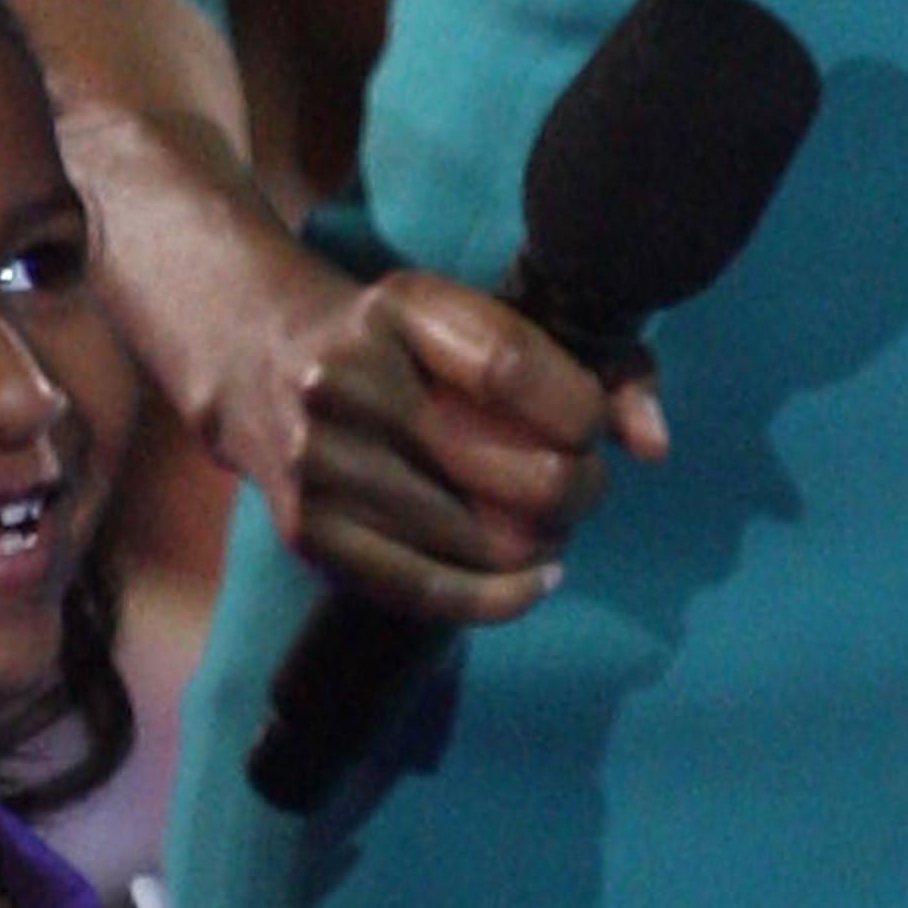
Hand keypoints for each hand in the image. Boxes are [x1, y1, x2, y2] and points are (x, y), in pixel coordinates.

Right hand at [214, 248, 662, 628]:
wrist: (254, 358)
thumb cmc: (400, 341)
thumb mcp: (478, 316)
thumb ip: (593, 362)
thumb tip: (653, 443)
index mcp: (398, 310)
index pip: (515, 370)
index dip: (583, 411)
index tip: (591, 424)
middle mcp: (349, 384)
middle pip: (518, 473)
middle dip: (578, 489)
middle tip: (580, 482)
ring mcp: (323, 465)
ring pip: (487, 542)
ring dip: (541, 542)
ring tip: (545, 522)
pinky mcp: (310, 533)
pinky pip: (431, 591)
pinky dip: (502, 597)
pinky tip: (535, 578)